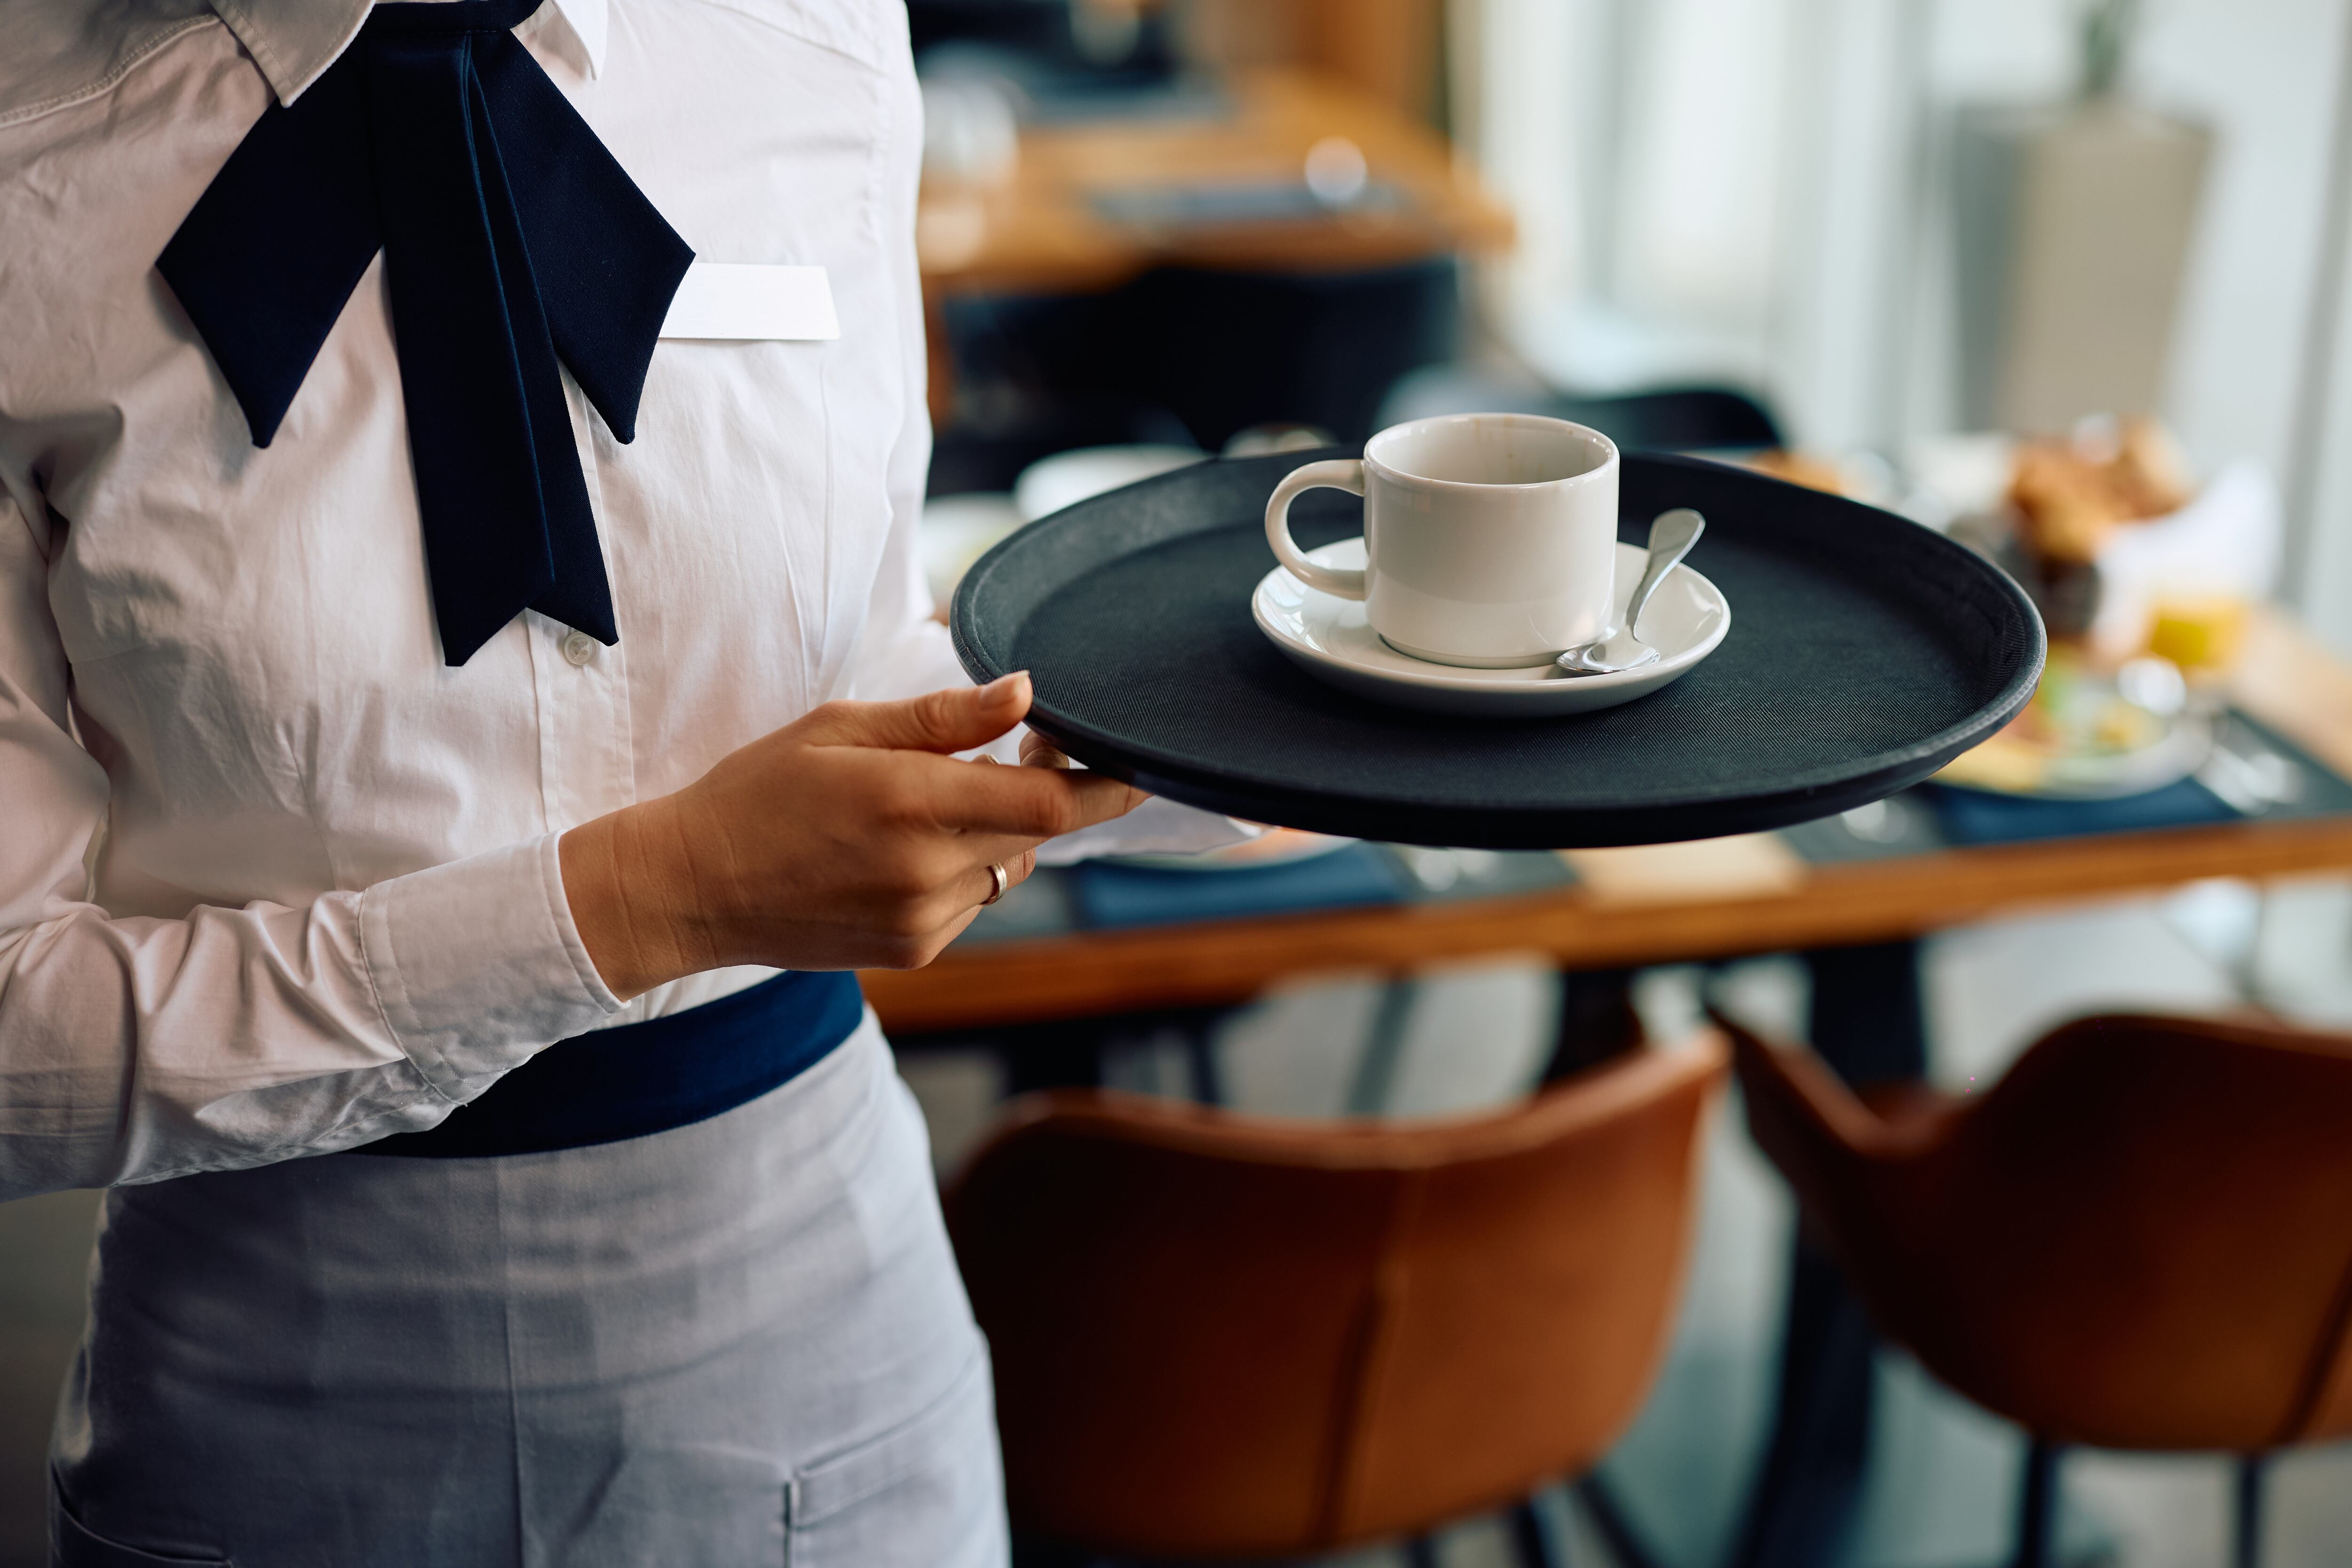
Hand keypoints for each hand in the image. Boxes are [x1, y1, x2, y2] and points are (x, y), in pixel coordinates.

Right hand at [560, 673, 1142, 997]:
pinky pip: (975, 901)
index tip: (1134, 761)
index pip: (1051, 801)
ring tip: (933, 801)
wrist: (692, 888)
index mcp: (908, 802)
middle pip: (1041, 832)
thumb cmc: (759, 792)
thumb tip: (1026, 694)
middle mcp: (925, 871)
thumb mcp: (842, 728)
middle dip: (1051, 790)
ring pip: (1011, 867)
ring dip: (1000, 831)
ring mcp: (923, 921)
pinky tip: (906, 849)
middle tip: (1022, 750)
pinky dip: (965, 869)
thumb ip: (942, 717)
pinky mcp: (915, 951)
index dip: (1107, 782)